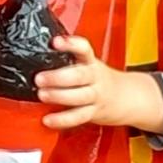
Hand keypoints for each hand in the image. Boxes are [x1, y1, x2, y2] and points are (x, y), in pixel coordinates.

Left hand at [36, 36, 162, 136]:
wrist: (126, 97)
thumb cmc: (98, 79)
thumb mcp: (88, 64)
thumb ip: (67, 61)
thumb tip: (36, 58)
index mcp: (90, 62)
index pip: (84, 49)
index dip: (71, 44)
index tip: (56, 42)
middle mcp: (94, 77)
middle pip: (80, 75)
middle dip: (58, 77)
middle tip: (39, 78)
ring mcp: (95, 95)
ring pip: (80, 96)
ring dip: (59, 96)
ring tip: (42, 95)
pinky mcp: (93, 112)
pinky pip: (78, 116)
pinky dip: (62, 120)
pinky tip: (48, 120)